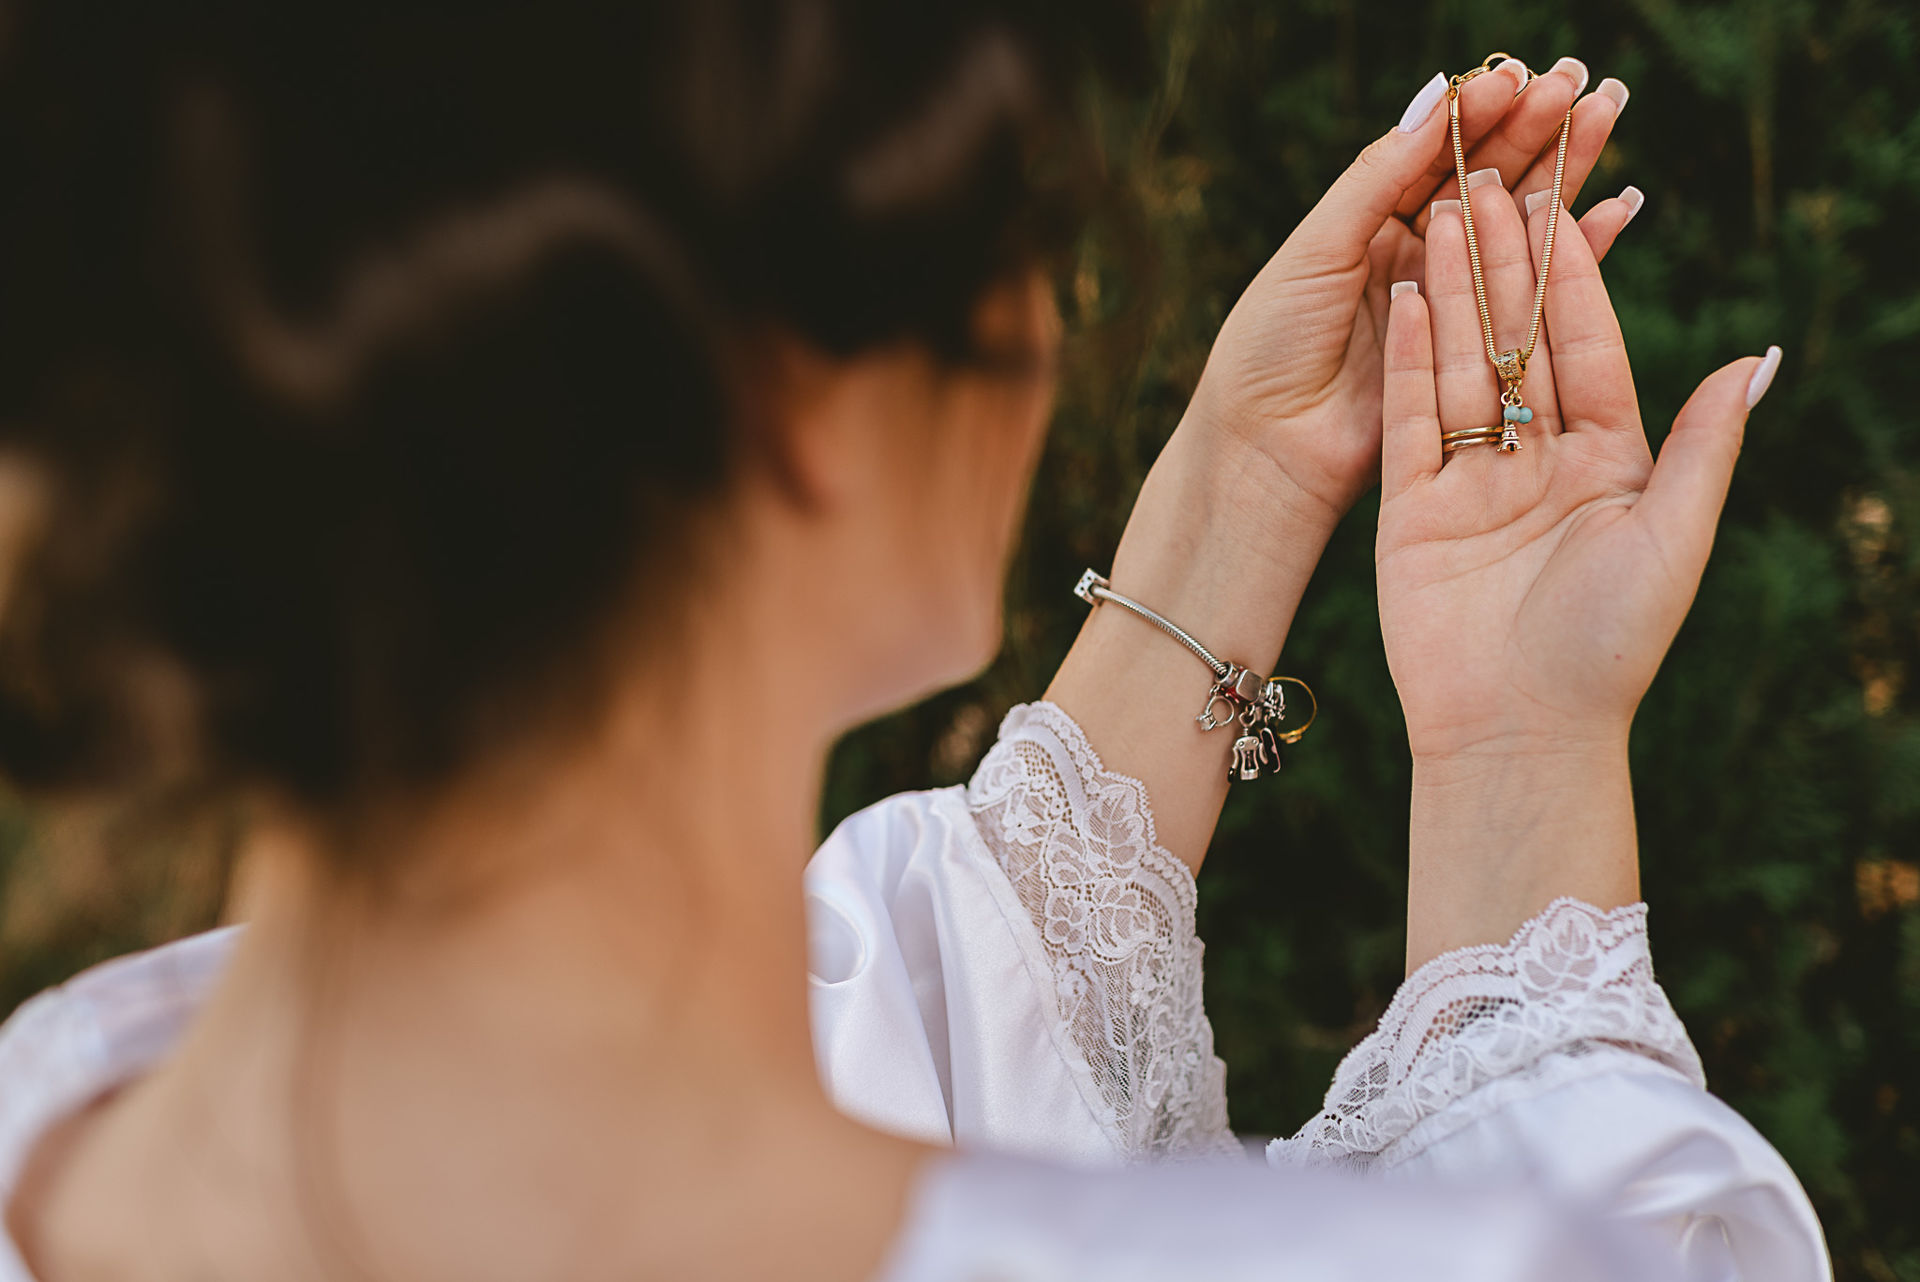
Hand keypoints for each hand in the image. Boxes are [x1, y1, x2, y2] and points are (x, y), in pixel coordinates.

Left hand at [1185, 58, 1634, 524]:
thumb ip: (1380, 176)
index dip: (1481, 116)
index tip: (1524, 77)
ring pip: (1519, 225)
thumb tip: (1438, 94)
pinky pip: (1539, 291)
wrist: (1269, 443)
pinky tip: (1616, 207)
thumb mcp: (1321, 247)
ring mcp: (1451, 301)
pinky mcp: (1479, 349)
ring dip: (1567, 171)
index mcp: (1371, 223)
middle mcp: (1416, 256)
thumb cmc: (1273, 344)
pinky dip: (1578, 250)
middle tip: (1582, 83)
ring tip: (1607, 113)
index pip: (1436, 155)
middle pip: (1488, 180)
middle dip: (1537, 130)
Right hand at [1377, 191, 1778, 758]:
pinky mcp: (1409, 510)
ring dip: (1450, 294)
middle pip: (1518, 346)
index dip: (1574, 279)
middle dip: (1504, 267)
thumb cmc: (1609, 647)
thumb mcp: (1673, 537)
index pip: (1589, 350)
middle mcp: (1538, 463)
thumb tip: (1759, 358)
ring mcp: (1470, 483)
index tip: (1560, 208)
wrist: (1515, 732)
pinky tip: (1406, 299)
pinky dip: (1408, 361)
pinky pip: (1409, 421)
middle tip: (1487, 186)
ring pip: (1459, 370)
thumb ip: (1706, 444)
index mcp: (1610, 464)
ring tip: (1437, 218)